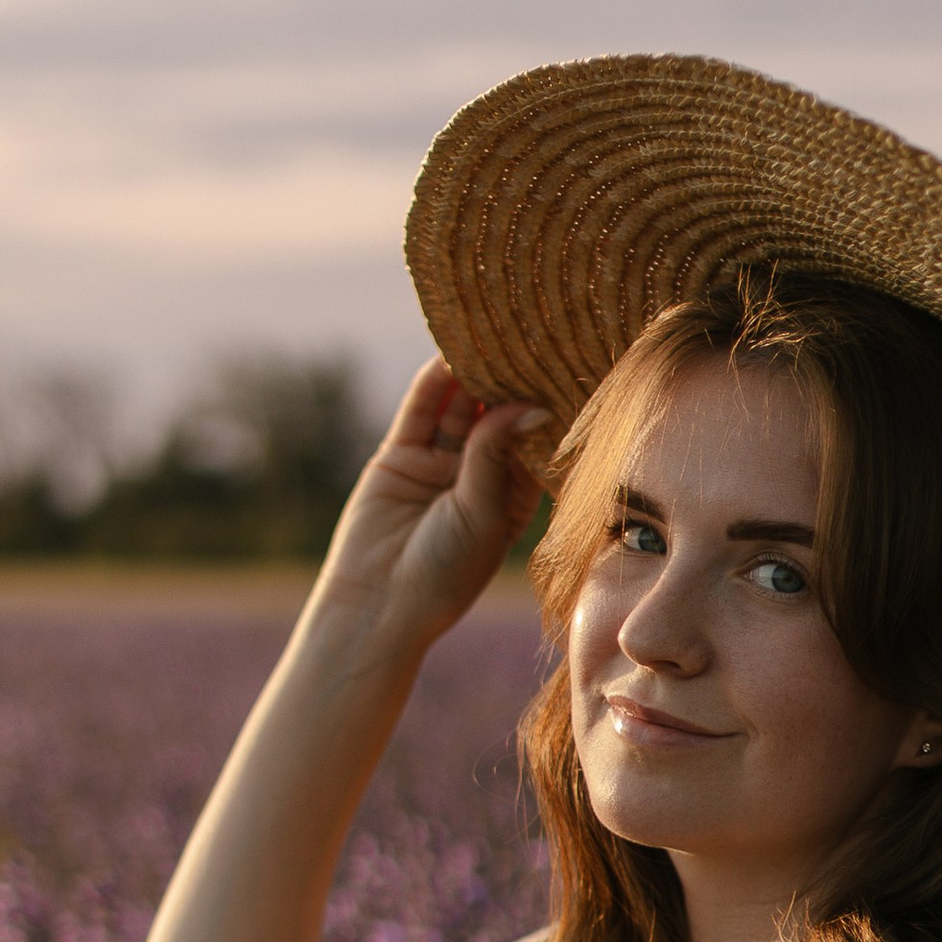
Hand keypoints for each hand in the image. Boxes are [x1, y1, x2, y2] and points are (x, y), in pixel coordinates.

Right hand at [313, 361, 549, 645]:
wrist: (379, 605)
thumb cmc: (444, 573)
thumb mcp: (482, 511)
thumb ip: (496, 452)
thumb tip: (531, 403)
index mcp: (512, 498)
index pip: (531, 441)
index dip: (543, 406)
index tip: (563, 368)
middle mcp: (478, 477)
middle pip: (496, 418)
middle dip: (509, 382)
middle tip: (529, 339)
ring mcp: (439, 465)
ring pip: (459, 409)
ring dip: (472, 375)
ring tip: (488, 337)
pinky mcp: (401, 456)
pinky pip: (421, 413)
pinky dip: (434, 383)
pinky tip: (447, 355)